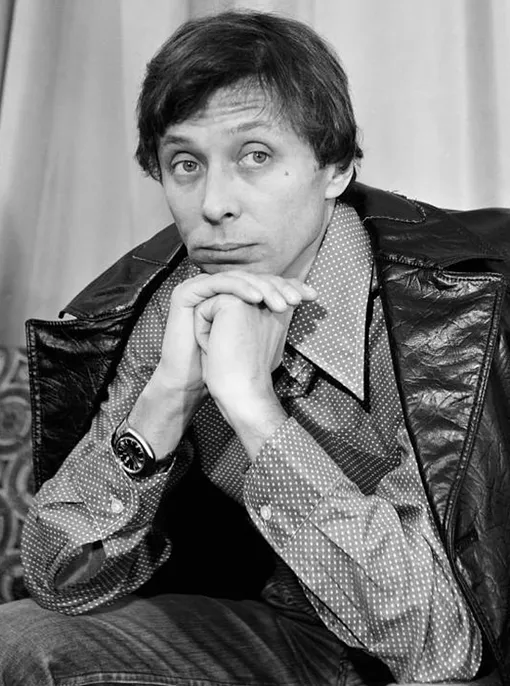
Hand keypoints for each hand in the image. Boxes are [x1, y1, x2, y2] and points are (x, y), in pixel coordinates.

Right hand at [155, 271, 314, 396]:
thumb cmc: (224, 365)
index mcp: (232, 294)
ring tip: (282, 304)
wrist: (194, 382)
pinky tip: (257, 300)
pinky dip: (240, 288)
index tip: (312, 296)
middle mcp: (217, 288)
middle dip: (280, 286)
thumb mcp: (257, 336)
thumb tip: (301, 301)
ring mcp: (201, 288)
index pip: (264, 283)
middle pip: (253, 278)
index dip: (289, 286)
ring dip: (264, 288)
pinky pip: (219, 283)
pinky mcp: (188, 292)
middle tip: (299, 299)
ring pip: (239, 278)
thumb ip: (272, 316)